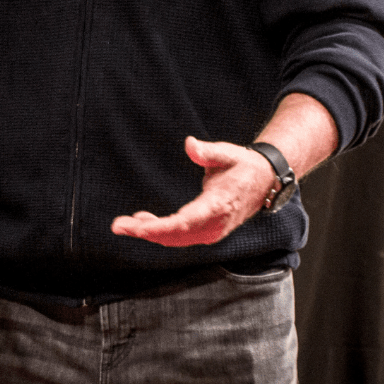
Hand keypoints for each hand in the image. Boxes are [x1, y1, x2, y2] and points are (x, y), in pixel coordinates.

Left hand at [110, 136, 274, 246]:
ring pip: (176, 239)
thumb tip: (190, 144)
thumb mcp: (227, 153)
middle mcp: (215, 224)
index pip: (184, 223)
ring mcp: (212, 231)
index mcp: (218, 205)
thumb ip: (208, 151)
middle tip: (118, 226)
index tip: (137, 226)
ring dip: (150, 233)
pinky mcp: (208, 231)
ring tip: (124, 225)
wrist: (264, 181)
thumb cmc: (242, 165)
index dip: (159, 228)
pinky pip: (181, 236)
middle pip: (176, 236)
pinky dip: (160, 232)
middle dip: (146, 232)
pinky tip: (142, 222)